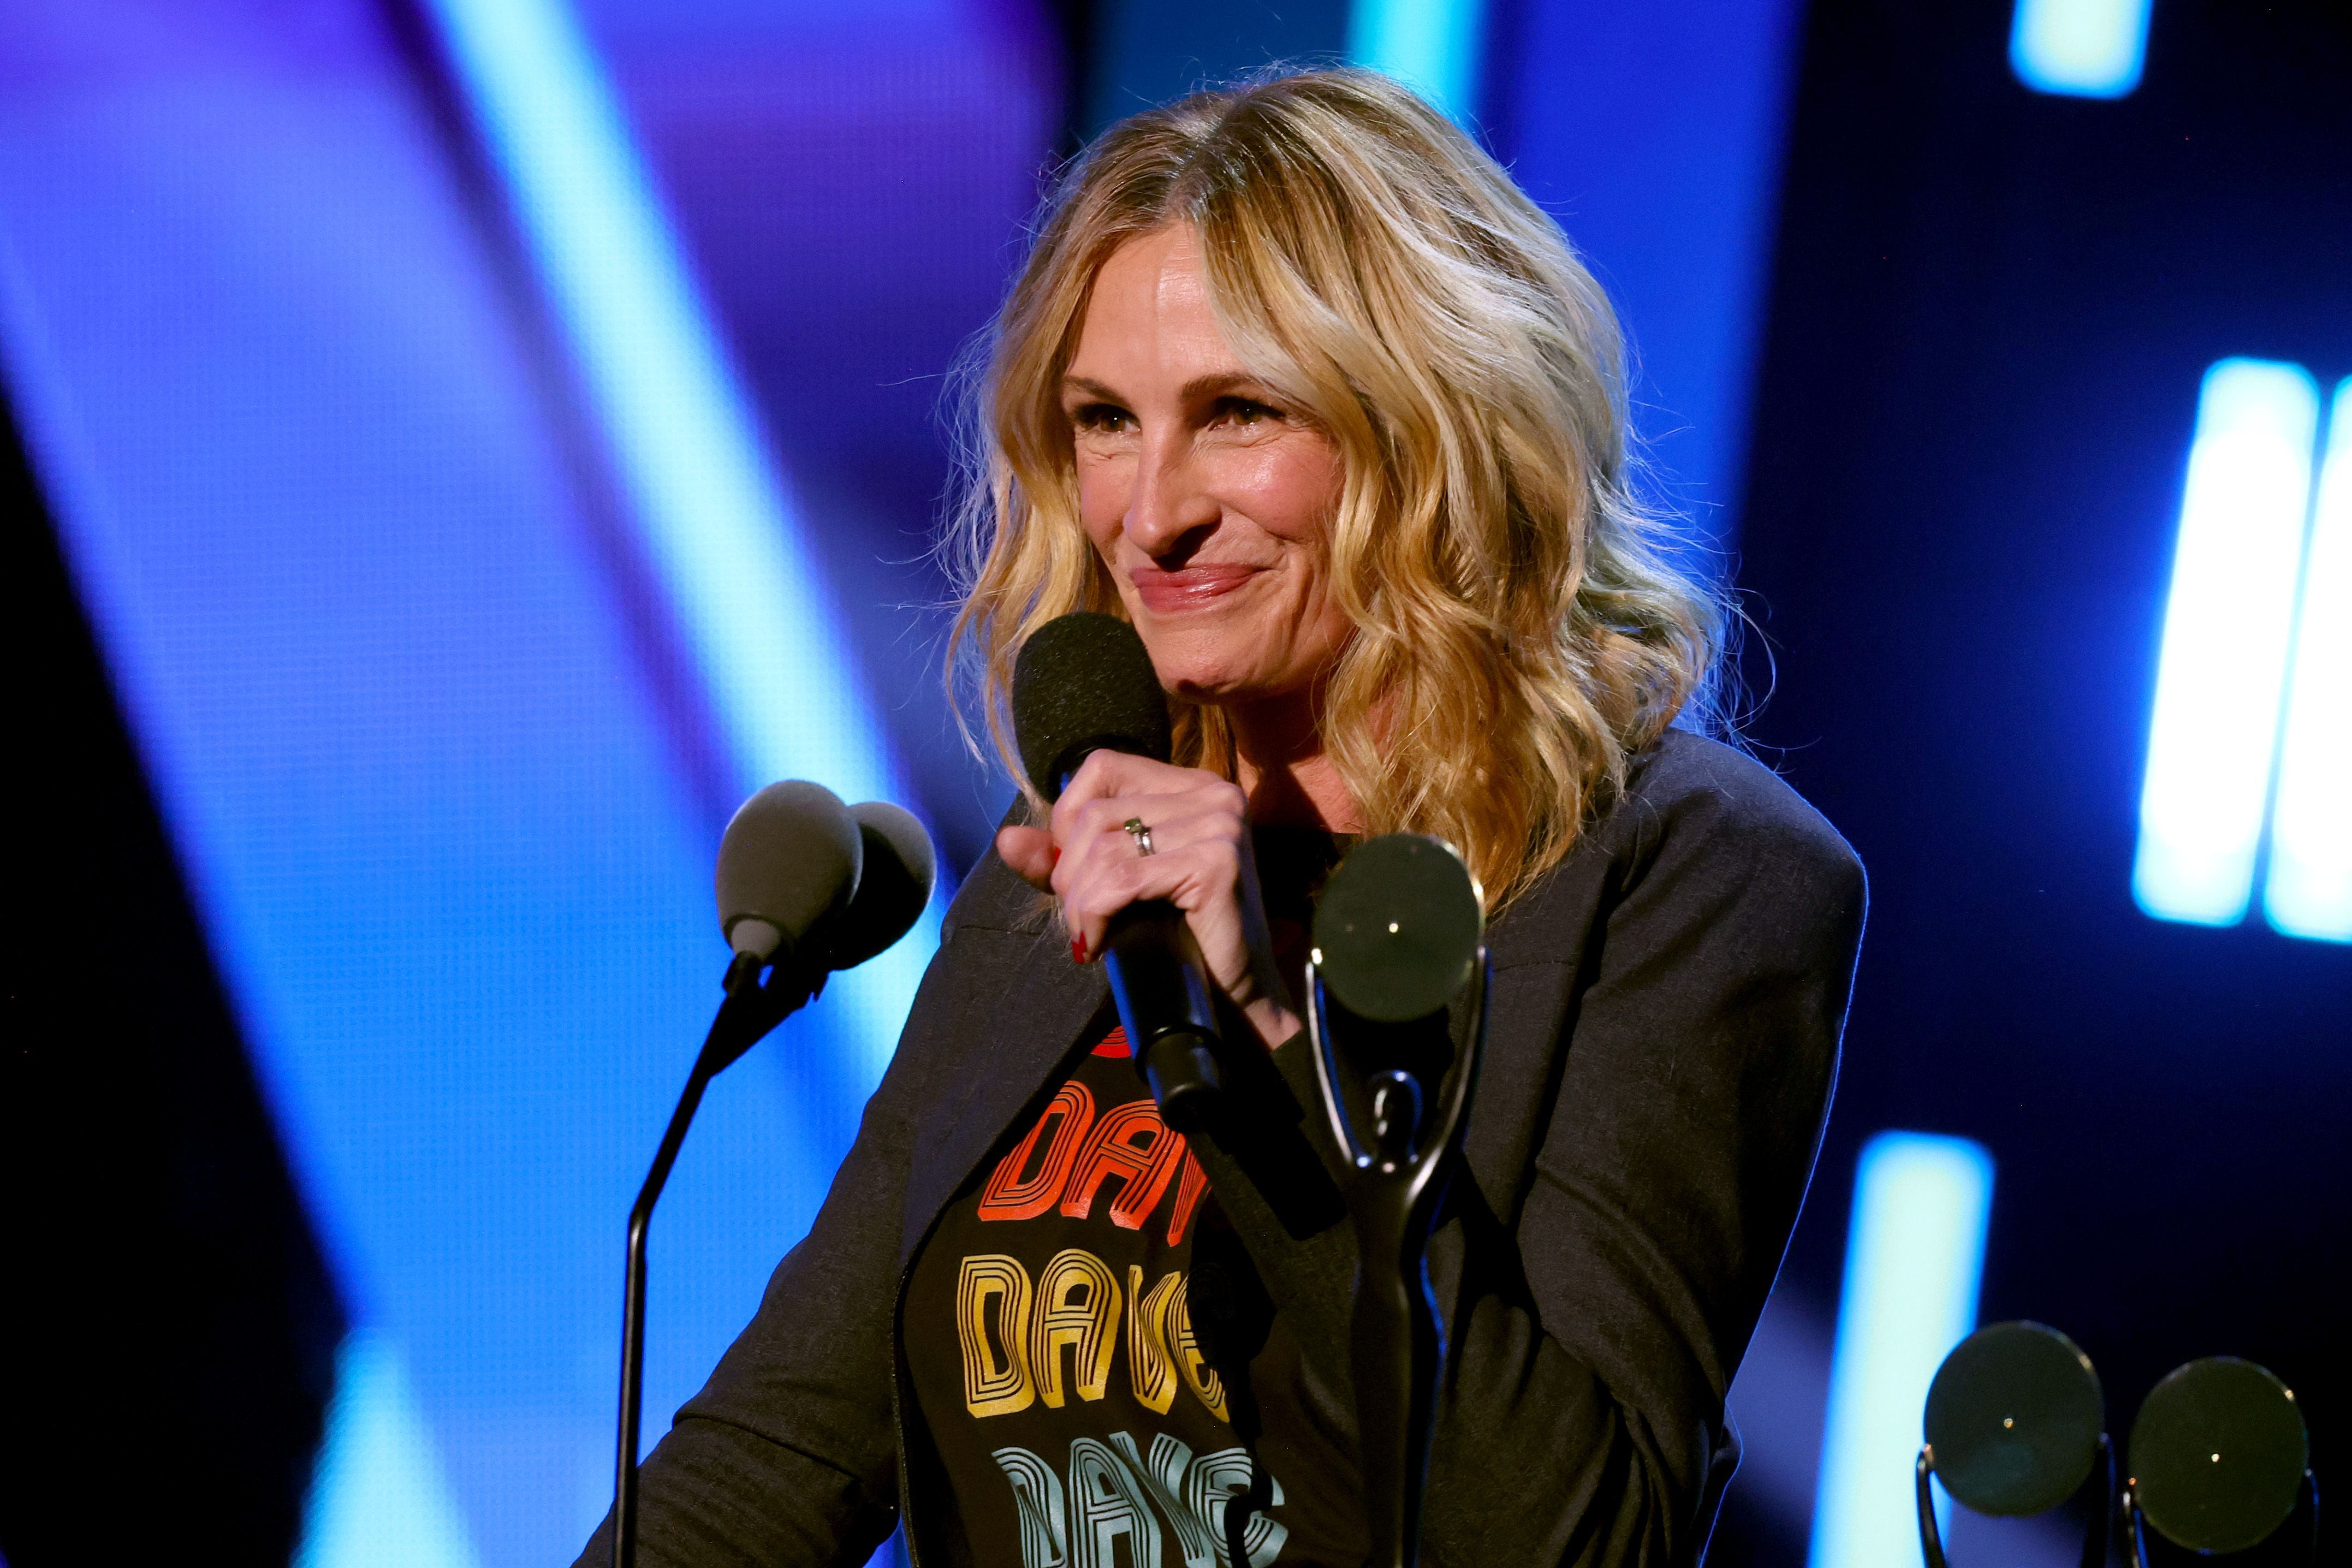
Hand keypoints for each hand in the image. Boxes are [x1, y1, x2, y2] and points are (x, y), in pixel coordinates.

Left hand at [996, 750, 1299, 1050]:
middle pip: (1097, 813)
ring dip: (1080, 903)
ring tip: (1089, 939)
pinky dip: (1096, 915)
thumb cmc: (1177, 941)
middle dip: (1069, 875)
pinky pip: (1123, 879)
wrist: (1235, 1002)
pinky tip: (1099, 945)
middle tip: (1080, 922)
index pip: (1102, 766)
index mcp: (1193, 785)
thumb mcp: (1111, 888)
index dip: (1068, 816)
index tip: (1074, 873)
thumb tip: (1006, 839)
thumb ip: (1062, 859)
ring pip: (1104, 847)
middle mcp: (1214, 793)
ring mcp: (1220, 824)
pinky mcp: (1217, 863)